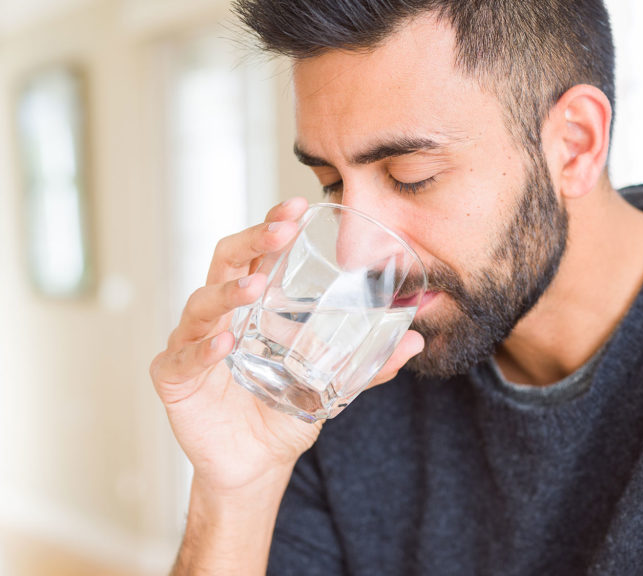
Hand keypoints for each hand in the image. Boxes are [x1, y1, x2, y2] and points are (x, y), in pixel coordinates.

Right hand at [150, 197, 424, 494]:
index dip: (274, 226)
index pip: (259, 253)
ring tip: (256, 288)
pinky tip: (224, 342)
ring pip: (201, 304)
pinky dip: (202, 347)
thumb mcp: (333, 385)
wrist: (258, 464)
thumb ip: (370, 363)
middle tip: (281, 231)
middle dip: (252, 241)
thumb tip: (416, 340)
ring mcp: (193, 341)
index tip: (299, 206)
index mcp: (255, 306)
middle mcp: (220, 315)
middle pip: (226, 262)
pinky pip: (184, 356)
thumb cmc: (285, 412)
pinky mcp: (174, 376)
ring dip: (229, 292)